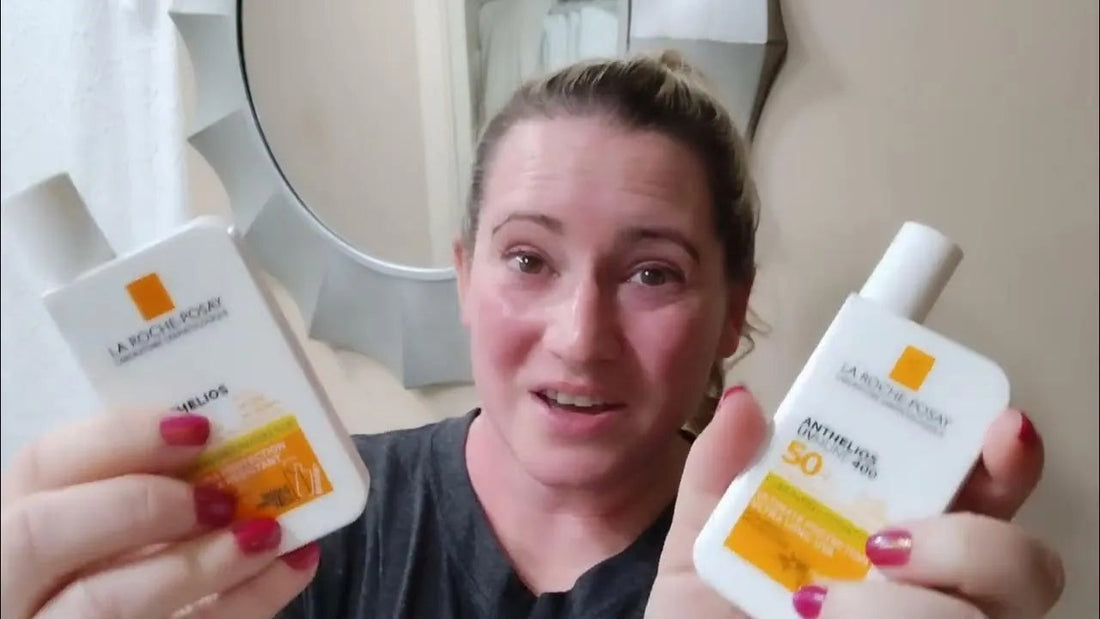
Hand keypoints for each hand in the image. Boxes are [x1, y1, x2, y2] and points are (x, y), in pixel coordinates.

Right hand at [1, 410, 319, 618]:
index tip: (198, 429)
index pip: (41, 463)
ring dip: (198, 563)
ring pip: (102, 602)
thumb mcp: (117, 522)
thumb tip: (236, 444)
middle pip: (44, 533)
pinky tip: (291, 567)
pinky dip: (246, 604)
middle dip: (142, 504)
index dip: (120, 437)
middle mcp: (16, 582)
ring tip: (265, 536)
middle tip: (220, 496)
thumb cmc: (128, 562)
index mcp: (16, 521)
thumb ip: (147, 485)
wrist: (135, 616)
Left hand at [647, 387, 1064, 618]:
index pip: (981, 491)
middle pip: (1022, 563)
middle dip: (972, 544)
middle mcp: (937, 595)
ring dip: (904, 609)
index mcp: (896, 539)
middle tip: (881, 544)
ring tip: (813, 606)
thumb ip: (718, 473)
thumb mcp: (703, 546)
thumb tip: (744, 404)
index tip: (999, 428)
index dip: (1005, 457)